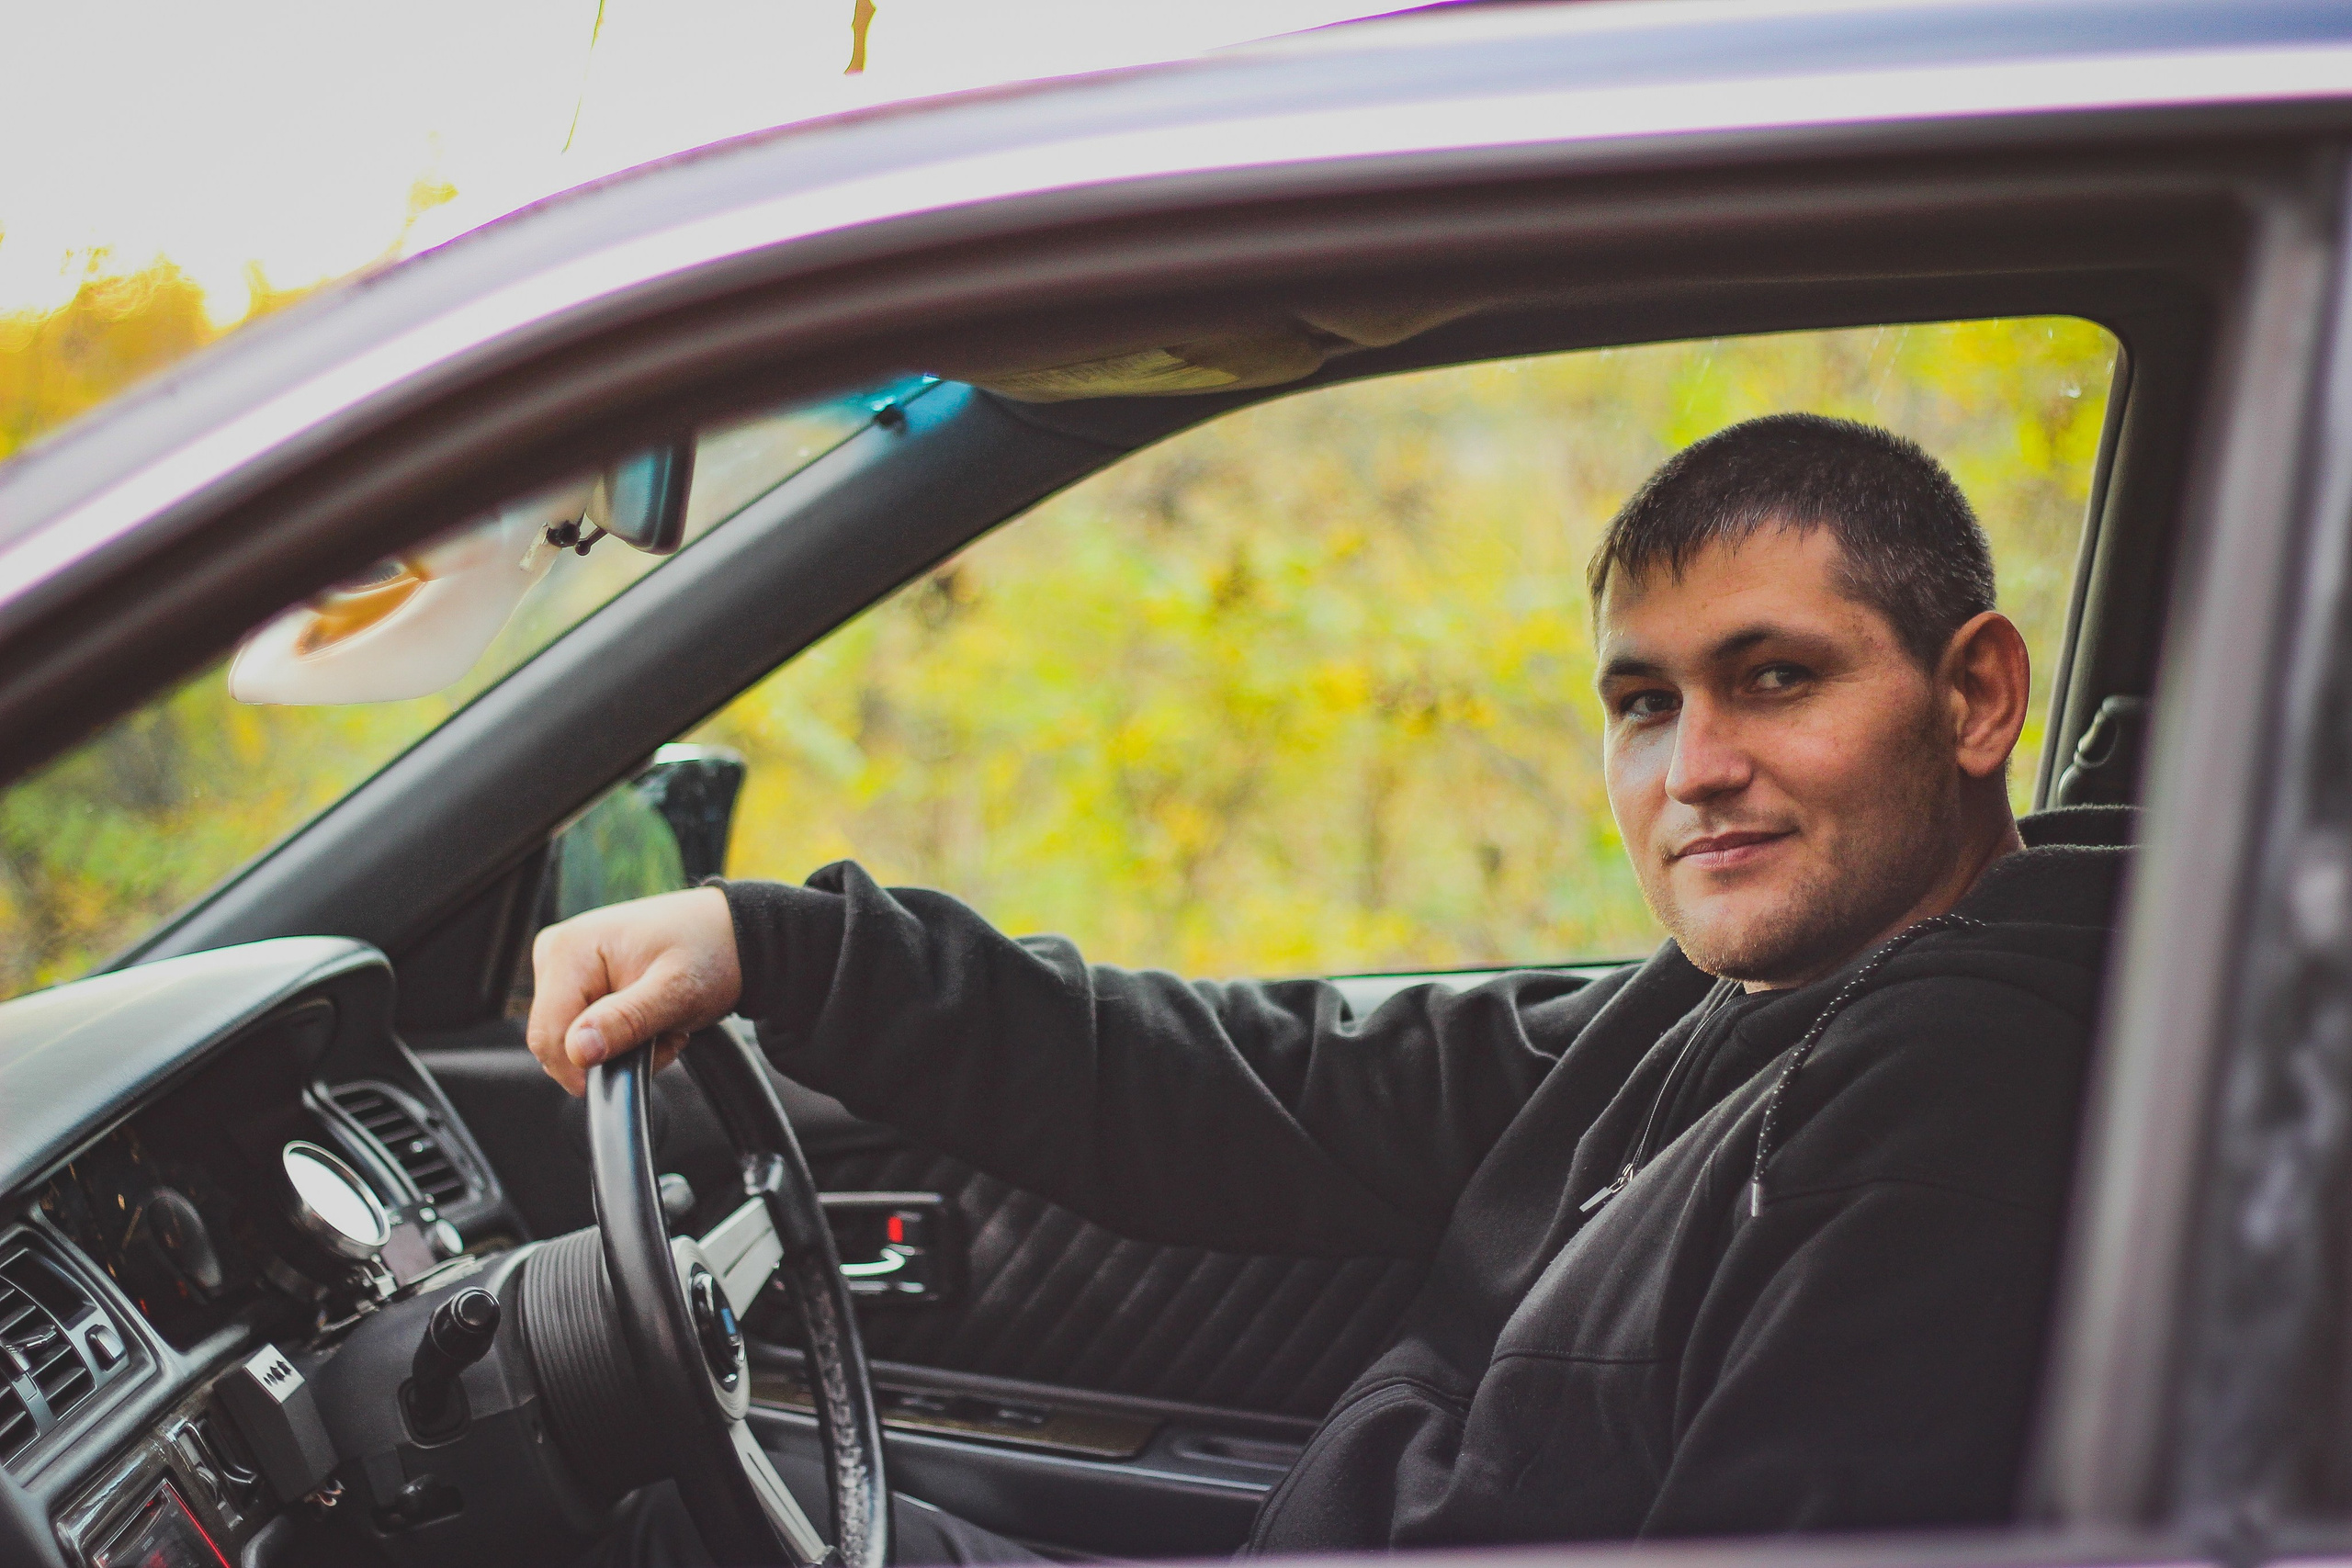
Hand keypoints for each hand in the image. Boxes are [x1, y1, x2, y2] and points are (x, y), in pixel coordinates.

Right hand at [526, 887, 742, 1094]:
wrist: (727, 934)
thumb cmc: (708, 951)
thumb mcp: (676, 990)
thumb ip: (627, 1020)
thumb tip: (578, 1050)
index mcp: (569, 949)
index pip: (549, 1036)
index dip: (587, 1067)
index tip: (642, 1061)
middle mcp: (556, 954)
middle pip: (558, 1042)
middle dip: (613, 1055)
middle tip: (665, 1036)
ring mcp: (564, 968)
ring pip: (574, 1043)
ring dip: (623, 1049)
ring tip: (664, 1024)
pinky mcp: (577, 983)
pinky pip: (585, 1032)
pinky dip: (622, 1038)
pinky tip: (652, 1020)